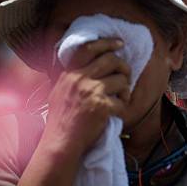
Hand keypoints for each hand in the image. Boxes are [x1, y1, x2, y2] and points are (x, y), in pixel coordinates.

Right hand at [43, 38, 131, 156]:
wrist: (61, 142)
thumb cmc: (62, 120)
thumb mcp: (60, 91)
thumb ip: (73, 78)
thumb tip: (94, 65)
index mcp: (69, 73)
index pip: (89, 48)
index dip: (107, 43)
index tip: (120, 43)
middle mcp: (79, 78)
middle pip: (111, 60)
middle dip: (124, 68)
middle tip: (126, 77)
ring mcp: (90, 91)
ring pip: (121, 80)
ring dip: (126, 89)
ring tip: (121, 99)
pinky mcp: (101, 106)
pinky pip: (122, 101)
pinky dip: (123, 107)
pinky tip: (117, 112)